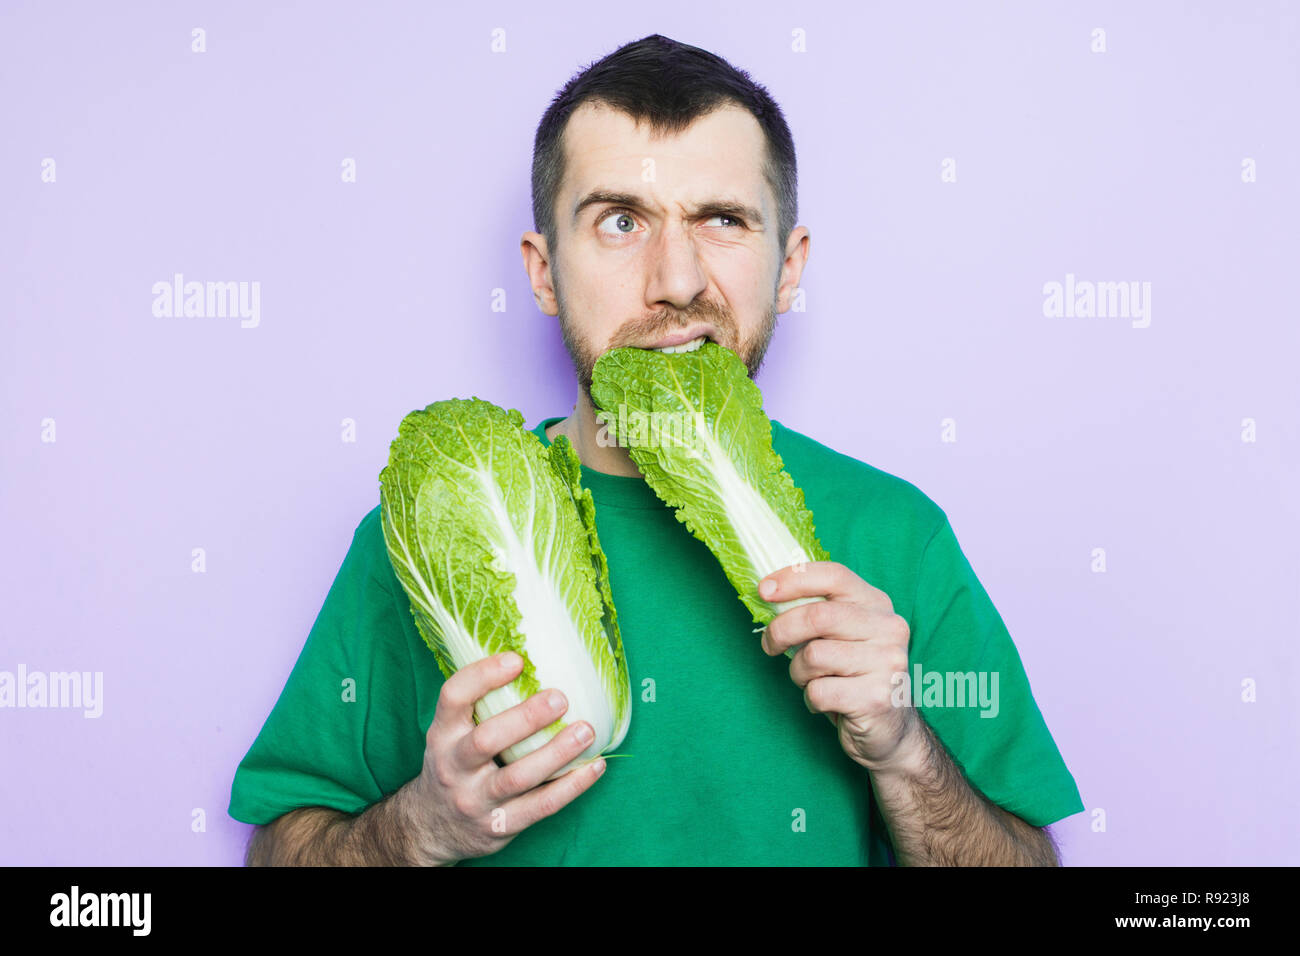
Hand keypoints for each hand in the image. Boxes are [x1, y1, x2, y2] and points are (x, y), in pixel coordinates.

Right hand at [403, 651, 606, 865]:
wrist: (432, 826)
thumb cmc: (455, 765)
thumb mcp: (451, 733)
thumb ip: (480, 704)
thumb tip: (531, 656)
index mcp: (441, 735)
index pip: (453, 698)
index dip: (483, 675)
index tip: (518, 659)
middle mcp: (453, 767)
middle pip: (486, 740)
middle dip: (526, 718)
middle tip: (561, 697)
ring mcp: (475, 800)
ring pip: (517, 777)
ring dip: (556, 753)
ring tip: (586, 731)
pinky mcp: (500, 826)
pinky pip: (540, 807)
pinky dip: (571, 786)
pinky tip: (595, 766)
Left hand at [758, 563, 923, 775]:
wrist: (892, 730)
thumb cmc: (854, 675)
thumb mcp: (843, 635)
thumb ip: (817, 612)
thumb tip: (768, 592)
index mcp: (877, 605)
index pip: (834, 576)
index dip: (793, 579)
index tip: (764, 590)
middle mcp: (888, 628)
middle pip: (817, 616)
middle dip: (781, 631)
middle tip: (770, 645)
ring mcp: (886, 663)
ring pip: (814, 656)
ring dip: (798, 672)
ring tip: (812, 680)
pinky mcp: (876, 698)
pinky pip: (819, 691)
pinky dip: (811, 699)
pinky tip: (827, 702)